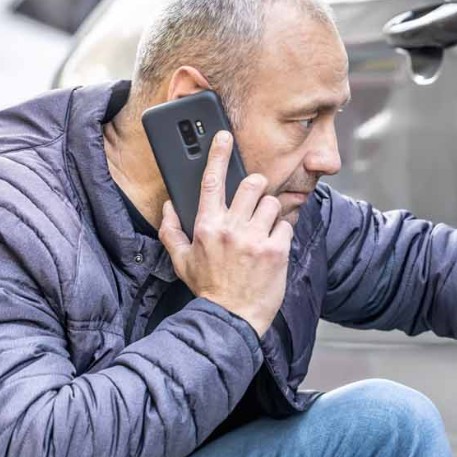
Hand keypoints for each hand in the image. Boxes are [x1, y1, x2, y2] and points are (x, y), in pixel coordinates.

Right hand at [157, 131, 290, 336]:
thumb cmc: (208, 289)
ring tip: (263, 230)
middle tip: (254, 202)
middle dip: (256, 188)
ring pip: (272, 203)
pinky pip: (286, 226)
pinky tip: (273, 246)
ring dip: (270, 212)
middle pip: (252, 184)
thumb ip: (171, 230)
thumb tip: (169, 206)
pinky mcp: (277, 251)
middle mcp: (231, 228)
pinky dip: (282, 233)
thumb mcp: (181, 261)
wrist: (231, 318)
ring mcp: (256, 238)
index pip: (212, 181)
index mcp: (207, 226)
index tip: (224, 137)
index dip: (218, 154)